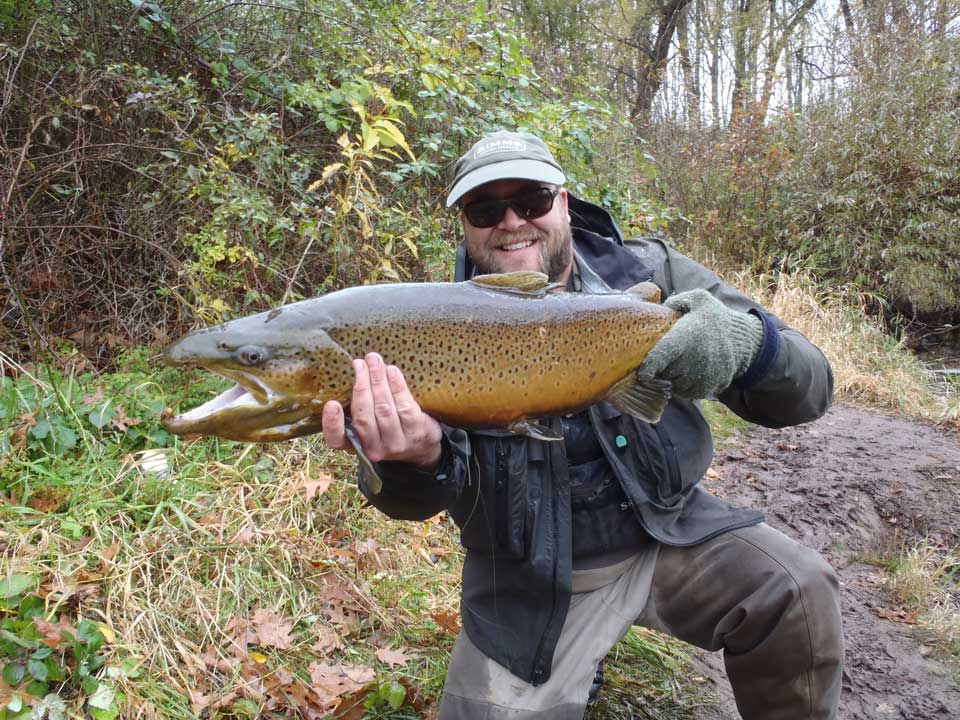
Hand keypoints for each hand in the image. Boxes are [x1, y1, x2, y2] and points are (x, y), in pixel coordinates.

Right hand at [321, 352, 442, 470]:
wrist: (423, 444)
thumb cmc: (388, 427)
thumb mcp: (369, 425)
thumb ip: (357, 406)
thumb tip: (352, 369)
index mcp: (355, 446)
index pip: (337, 441)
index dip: (332, 424)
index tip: (331, 404)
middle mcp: (375, 449)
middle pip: (364, 417)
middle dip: (360, 386)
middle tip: (358, 364)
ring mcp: (397, 442)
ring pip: (384, 409)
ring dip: (378, 381)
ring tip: (374, 360)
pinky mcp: (416, 432)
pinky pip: (405, 406)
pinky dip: (397, 386)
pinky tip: (391, 370)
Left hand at [637, 289, 764, 399]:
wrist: (743, 340)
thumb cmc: (715, 318)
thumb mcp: (699, 299)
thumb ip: (677, 301)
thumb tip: (661, 308)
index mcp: (685, 337)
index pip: (662, 356)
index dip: (650, 366)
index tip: (644, 372)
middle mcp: (694, 360)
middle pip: (666, 373)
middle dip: (663, 367)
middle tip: (670, 356)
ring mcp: (703, 376)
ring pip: (675, 385)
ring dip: (674, 378)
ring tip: (681, 363)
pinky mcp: (709, 388)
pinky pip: (688, 393)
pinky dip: (685, 386)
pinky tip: (690, 372)